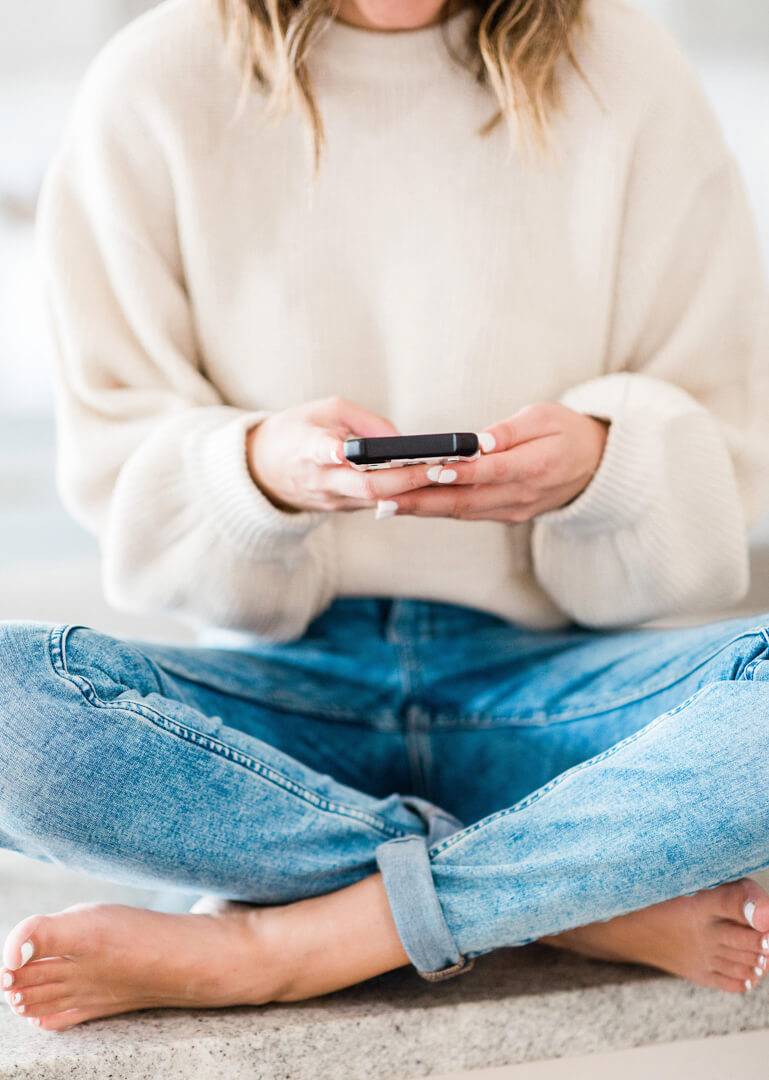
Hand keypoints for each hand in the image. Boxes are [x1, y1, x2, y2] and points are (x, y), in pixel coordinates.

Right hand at [246, 396, 440, 513]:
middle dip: (406, 479)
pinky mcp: (341, 509)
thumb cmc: (298, 430)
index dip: (336, 452)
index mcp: (307, 447)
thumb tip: (403, 442)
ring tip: (446, 475)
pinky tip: (430, 486)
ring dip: (412, 491)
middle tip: (439, 466)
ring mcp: (331, 500)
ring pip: (377, 501)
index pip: (321, 451)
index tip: (347, 450)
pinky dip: (402, 496)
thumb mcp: (324, 410)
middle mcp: (320, 479)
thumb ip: (364, 420)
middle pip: (367, 486)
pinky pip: (376, 504)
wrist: (263, 470)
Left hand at [378, 403, 609, 522]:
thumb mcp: (546, 417)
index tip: (429, 470)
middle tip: (383, 494)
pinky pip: (465, 514)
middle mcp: (522, 496)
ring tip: (382, 502)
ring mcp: (512, 511)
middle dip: (421, 498)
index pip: (492, 472)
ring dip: (420, 509)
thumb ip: (513, 430)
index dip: (461, 473)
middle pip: (465, 499)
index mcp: (537, 466)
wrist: (594, 467)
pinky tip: (404, 505)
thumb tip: (481, 441)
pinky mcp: (504, 516)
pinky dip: (434, 510)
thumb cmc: (566, 432)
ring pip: (460, 512)